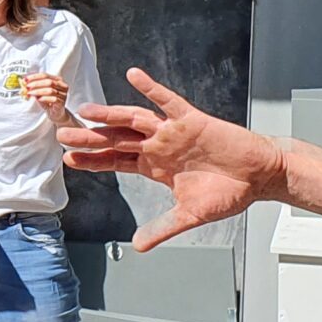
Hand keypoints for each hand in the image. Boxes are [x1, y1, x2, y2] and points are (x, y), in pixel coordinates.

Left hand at [19, 72, 68, 114]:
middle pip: (48, 81)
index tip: (25, 79)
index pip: (45, 75)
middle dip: (36, 84)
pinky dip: (44, 98)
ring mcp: (63, 94)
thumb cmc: (48, 101)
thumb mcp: (40, 92)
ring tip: (30, 93)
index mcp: (57, 80)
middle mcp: (62, 85)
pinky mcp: (62, 102)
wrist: (55, 113)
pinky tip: (38, 99)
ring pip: (50, 90)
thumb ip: (35, 87)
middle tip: (27, 87)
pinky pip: (53, 99)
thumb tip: (24, 83)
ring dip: (38, 91)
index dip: (34, 77)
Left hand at [57, 68, 286, 250]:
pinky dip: (151, 89)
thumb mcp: (190, 215)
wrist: (258, 176)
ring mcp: (173, 131)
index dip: (93, 160)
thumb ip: (163, 228)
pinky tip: (134, 76)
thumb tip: (138, 246)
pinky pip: (169, 101)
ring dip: (111, 115)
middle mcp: (158, 145)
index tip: (68, 160)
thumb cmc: (228, 192)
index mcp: (154, 166)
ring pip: (135, 120)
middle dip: (90, 138)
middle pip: (117, 139)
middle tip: (63, 135)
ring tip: (87, 111)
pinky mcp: (192, 120)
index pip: (116, 161)